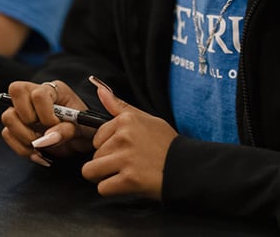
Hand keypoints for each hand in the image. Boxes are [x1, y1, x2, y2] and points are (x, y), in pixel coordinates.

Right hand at [0, 80, 94, 166]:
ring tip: (41, 147)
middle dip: (28, 118)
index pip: (38, 93)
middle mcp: (35, 94)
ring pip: (7, 116)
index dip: (45, 114)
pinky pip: (7, 134)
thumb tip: (45, 138)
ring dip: (23, 137)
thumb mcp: (83, 129)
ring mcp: (23, 110)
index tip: (55, 126)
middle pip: (16, 90)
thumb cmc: (85, 129)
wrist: (82, 142)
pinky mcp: (17, 126)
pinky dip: (21, 148)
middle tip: (43, 132)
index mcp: (54, 90)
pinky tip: (37, 154)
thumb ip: (66, 131)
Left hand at [81, 76, 177, 200]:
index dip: (108, 146)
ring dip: (104, 176)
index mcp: (126, 120)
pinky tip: (126, 184)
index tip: (124, 150)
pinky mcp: (129, 179)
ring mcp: (125, 158)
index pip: (96, 137)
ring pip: (92, 171)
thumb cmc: (167, 145)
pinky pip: (102, 188)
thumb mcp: (146, 119)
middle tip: (128, 163)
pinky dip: (111, 189)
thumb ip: (119, 107)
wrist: (187, 168)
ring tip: (123, 174)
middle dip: (107, 162)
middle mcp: (123, 137)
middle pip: (94, 154)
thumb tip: (99, 89)